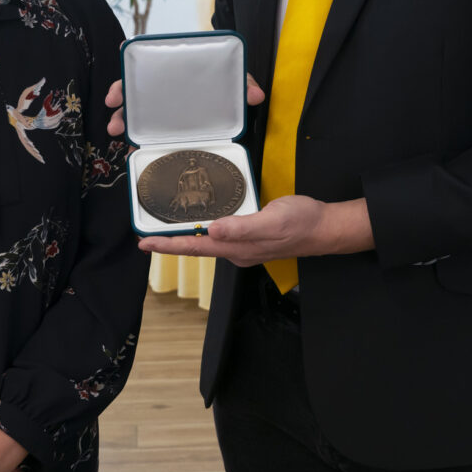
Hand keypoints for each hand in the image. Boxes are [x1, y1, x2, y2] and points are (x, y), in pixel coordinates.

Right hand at [105, 72, 265, 136]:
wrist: (228, 101)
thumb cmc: (226, 84)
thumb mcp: (235, 80)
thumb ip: (244, 83)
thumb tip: (256, 95)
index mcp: (174, 72)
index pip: (145, 64)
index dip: (128, 69)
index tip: (118, 72)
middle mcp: (162, 89)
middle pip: (132, 89)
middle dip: (118, 99)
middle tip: (113, 109)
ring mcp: (161, 109)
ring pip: (135, 112)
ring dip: (122, 121)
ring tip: (116, 131)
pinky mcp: (166, 128)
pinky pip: (147, 133)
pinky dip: (139, 142)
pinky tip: (133, 150)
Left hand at [138, 194, 373, 262]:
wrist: (325, 227)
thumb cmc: (301, 222)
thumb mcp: (272, 220)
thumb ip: (242, 227)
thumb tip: (213, 230)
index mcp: (238, 248)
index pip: (196, 246)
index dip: (169, 245)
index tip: (145, 243)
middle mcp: (237, 250)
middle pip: (197, 247)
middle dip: (171, 243)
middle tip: (146, 238)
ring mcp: (244, 246)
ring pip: (208, 242)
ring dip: (185, 238)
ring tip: (165, 231)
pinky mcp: (251, 237)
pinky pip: (220, 235)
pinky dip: (204, 230)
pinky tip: (200, 222)